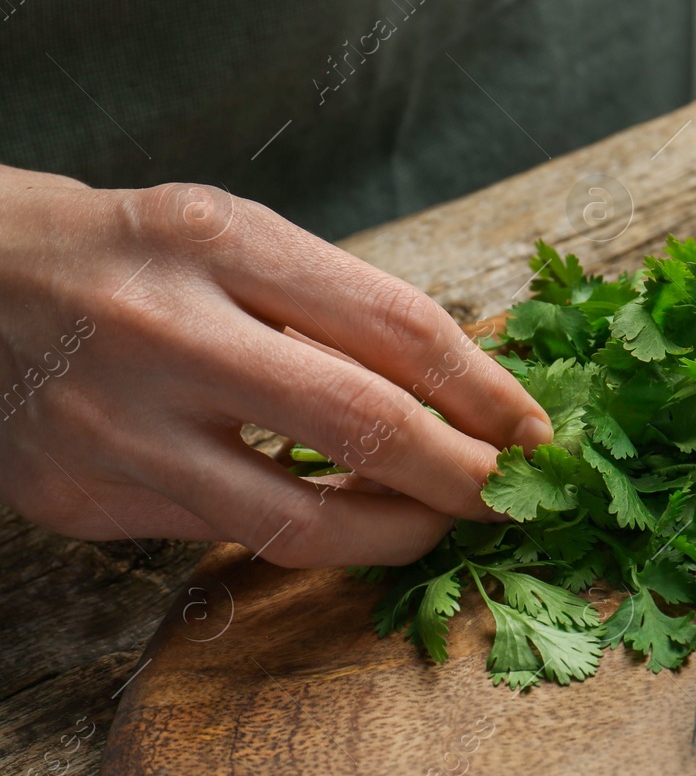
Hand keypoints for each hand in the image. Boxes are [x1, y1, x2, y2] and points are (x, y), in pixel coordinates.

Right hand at [0, 166, 552, 567]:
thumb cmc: (128, 254)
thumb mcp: (233, 235)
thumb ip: (341, 307)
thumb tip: (476, 392)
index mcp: (216, 241)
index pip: (397, 327)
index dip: (487, 391)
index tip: (536, 429)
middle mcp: (163, 332)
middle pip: (364, 426)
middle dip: (465, 476)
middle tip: (511, 495)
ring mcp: (113, 426)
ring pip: (298, 523)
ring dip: (398, 534)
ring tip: (437, 523)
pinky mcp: (79, 499)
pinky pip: (227, 539)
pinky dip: (304, 534)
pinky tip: (338, 518)